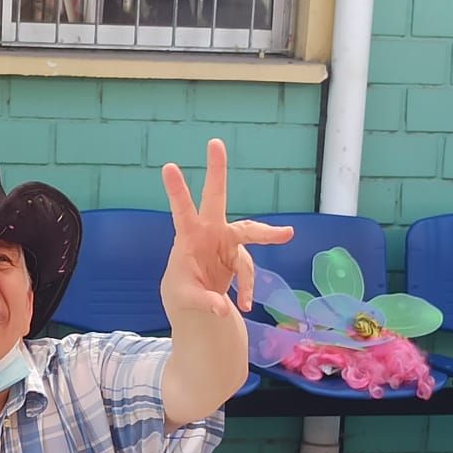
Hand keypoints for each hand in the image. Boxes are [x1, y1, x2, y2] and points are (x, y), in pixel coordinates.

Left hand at [160, 138, 292, 317]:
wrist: (195, 301)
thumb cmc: (183, 292)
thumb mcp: (187, 300)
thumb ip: (204, 302)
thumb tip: (222, 310)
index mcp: (188, 237)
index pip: (182, 210)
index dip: (176, 190)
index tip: (167, 166)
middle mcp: (209, 231)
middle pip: (216, 197)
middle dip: (217, 171)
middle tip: (215, 142)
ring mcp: (225, 240)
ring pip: (250, 231)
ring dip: (268, 234)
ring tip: (286, 234)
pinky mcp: (238, 253)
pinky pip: (249, 268)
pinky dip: (249, 287)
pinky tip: (244, 305)